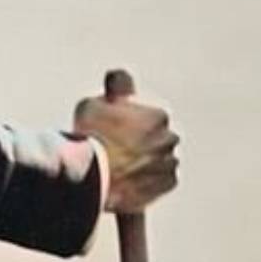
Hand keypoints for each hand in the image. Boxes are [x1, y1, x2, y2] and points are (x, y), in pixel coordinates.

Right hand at [71, 71, 181, 214]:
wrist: (93, 176)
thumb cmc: (91, 138)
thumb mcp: (93, 103)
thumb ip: (114, 89)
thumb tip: (120, 76)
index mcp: (158, 114)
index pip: (147, 114)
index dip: (129, 122)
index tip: (114, 130)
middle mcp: (170, 137)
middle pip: (156, 137)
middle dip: (142, 142)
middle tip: (116, 150)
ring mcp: (170, 162)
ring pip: (160, 159)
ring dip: (146, 162)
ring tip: (120, 170)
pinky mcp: (167, 184)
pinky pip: (160, 181)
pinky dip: (149, 181)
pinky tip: (129, 183)